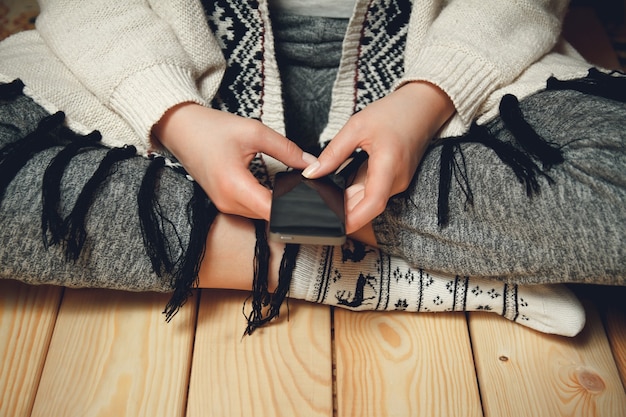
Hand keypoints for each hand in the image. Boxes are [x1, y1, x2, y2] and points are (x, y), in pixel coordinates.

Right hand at [153, 103, 315, 219]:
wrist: (180, 129)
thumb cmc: (212, 128)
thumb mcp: (255, 132)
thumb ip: (287, 149)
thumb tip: (312, 164)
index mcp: (234, 185)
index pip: (272, 210)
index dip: (295, 209)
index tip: (313, 202)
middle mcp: (227, 202)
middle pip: (269, 215)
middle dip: (289, 205)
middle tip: (308, 190)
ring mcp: (224, 205)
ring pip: (260, 214)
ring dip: (277, 204)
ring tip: (293, 188)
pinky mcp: (223, 203)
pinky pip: (250, 209)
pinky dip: (264, 202)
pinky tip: (275, 190)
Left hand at [303, 81, 454, 233]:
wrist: (423, 106)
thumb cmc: (395, 112)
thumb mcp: (356, 127)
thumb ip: (333, 153)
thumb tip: (312, 173)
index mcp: (389, 165)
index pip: (373, 204)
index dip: (355, 220)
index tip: (336, 228)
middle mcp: (397, 179)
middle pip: (366, 204)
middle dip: (343, 208)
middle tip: (317, 204)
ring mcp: (398, 181)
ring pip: (368, 198)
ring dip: (348, 197)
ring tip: (327, 187)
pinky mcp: (396, 178)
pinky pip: (373, 190)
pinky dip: (357, 187)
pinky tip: (343, 178)